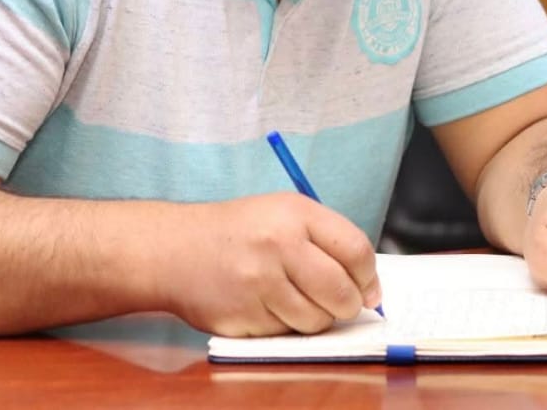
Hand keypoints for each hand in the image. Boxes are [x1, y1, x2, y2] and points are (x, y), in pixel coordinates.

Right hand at [159, 193, 381, 336]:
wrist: (175, 249)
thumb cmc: (238, 232)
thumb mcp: (282, 213)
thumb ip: (328, 241)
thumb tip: (371, 289)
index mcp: (294, 213)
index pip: (356, 251)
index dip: (368, 276)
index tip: (366, 286)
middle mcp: (278, 245)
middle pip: (342, 293)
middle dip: (348, 304)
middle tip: (338, 302)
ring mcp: (259, 283)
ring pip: (317, 320)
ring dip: (315, 317)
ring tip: (293, 298)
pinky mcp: (243, 316)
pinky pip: (286, 333)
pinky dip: (284, 325)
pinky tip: (265, 304)